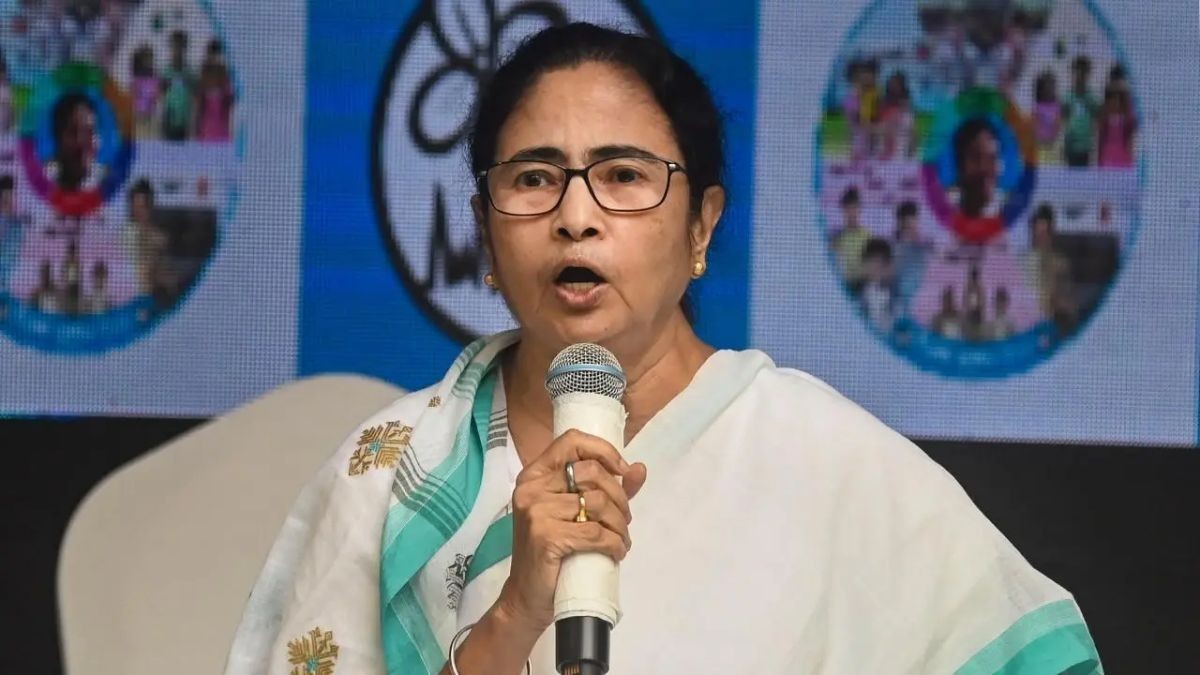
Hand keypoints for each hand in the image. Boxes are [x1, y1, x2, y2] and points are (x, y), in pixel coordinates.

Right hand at [496, 429, 647, 635]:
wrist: (527, 597)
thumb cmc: (553, 552)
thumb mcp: (578, 514)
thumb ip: (607, 489)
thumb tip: (639, 469)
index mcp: (535, 474)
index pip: (572, 441)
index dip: (604, 451)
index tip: (623, 471)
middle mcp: (531, 487)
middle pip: (592, 472)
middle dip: (620, 498)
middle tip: (623, 520)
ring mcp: (535, 511)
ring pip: (599, 504)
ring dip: (620, 525)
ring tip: (620, 540)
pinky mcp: (545, 537)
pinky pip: (596, 533)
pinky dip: (614, 544)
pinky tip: (615, 552)